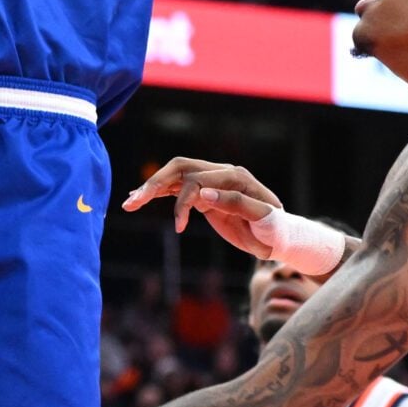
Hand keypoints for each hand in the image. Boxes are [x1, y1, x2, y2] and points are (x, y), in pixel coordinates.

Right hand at [121, 157, 284, 257]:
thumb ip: (236, 203)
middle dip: (156, 183)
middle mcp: (221, 173)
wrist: (278, 237)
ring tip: (129, 202)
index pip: (200, 180)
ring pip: (174, 177)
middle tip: (136, 200)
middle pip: (181, 169)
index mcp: (236, 176)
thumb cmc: (274, 230)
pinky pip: (176, 189)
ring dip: (150, 188)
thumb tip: (202, 194)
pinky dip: (157, 193)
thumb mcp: (263, 220)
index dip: (187, 200)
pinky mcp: (204, 195)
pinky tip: (138, 198)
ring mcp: (211, 182)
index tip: (179, 225)